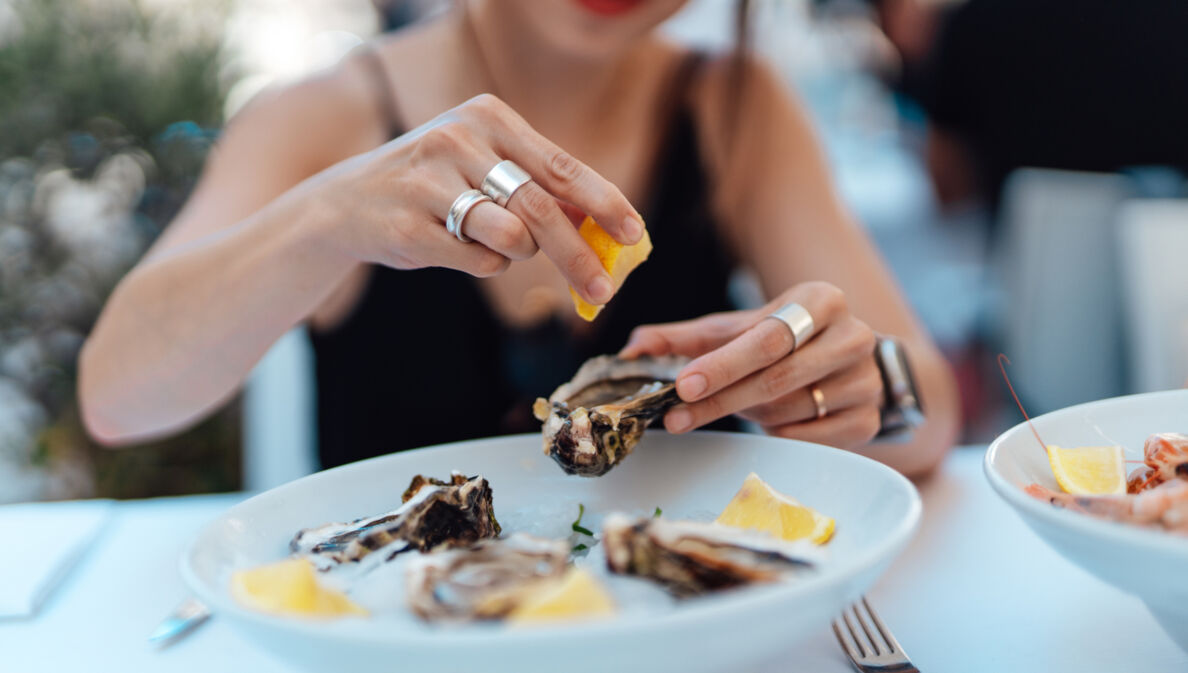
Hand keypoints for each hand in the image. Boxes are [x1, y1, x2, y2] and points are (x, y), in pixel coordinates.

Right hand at [317, 94, 642, 304]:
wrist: (346, 203)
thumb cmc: (435, 185)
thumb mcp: (484, 164)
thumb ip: (540, 187)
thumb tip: (605, 225)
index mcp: (487, 118)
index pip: (561, 165)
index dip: (604, 202)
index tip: (634, 232)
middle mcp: (457, 141)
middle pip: (541, 209)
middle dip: (578, 256)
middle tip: (603, 291)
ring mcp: (429, 183)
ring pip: (510, 239)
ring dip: (517, 254)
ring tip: (494, 242)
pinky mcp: (409, 226)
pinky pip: (476, 261)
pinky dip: (482, 264)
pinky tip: (456, 246)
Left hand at [620, 282, 882, 448]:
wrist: (849, 361)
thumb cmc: (783, 340)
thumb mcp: (737, 330)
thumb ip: (685, 338)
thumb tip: (631, 350)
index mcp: (822, 300)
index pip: (766, 338)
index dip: (721, 365)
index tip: (681, 385)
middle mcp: (854, 336)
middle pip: (776, 377)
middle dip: (720, 399)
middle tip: (676, 416)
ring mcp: (865, 381)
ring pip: (788, 409)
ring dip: (748, 412)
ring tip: (734, 403)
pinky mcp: (869, 420)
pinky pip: (806, 437)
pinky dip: (776, 431)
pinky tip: (767, 416)